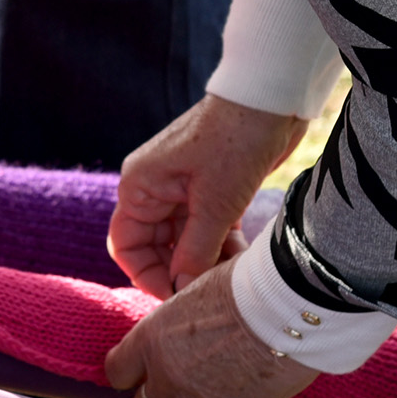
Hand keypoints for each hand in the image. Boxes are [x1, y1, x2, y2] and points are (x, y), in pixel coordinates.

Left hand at [105, 258, 316, 397]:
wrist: (284, 305)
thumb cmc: (242, 283)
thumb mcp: (196, 290)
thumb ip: (180, 320)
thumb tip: (184, 321)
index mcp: (151, 340)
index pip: (118, 371)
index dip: (129, 372)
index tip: (139, 371)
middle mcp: (167, 375)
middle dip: (163, 394)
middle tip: (185, 379)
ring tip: (215, 393)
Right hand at [110, 93, 309, 300]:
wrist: (270, 99)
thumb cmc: (235, 142)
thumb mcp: (215, 205)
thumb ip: (194, 252)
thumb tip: (180, 291)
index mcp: (140, 186)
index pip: (127, 245)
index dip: (148, 276)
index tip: (177, 297)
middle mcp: (155, 187)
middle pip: (156, 247)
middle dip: (181, 271)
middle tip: (209, 292)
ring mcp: (183, 188)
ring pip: (185, 241)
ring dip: (206, 262)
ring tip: (232, 277)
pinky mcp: (212, 189)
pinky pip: (207, 229)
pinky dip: (221, 247)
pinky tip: (241, 261)